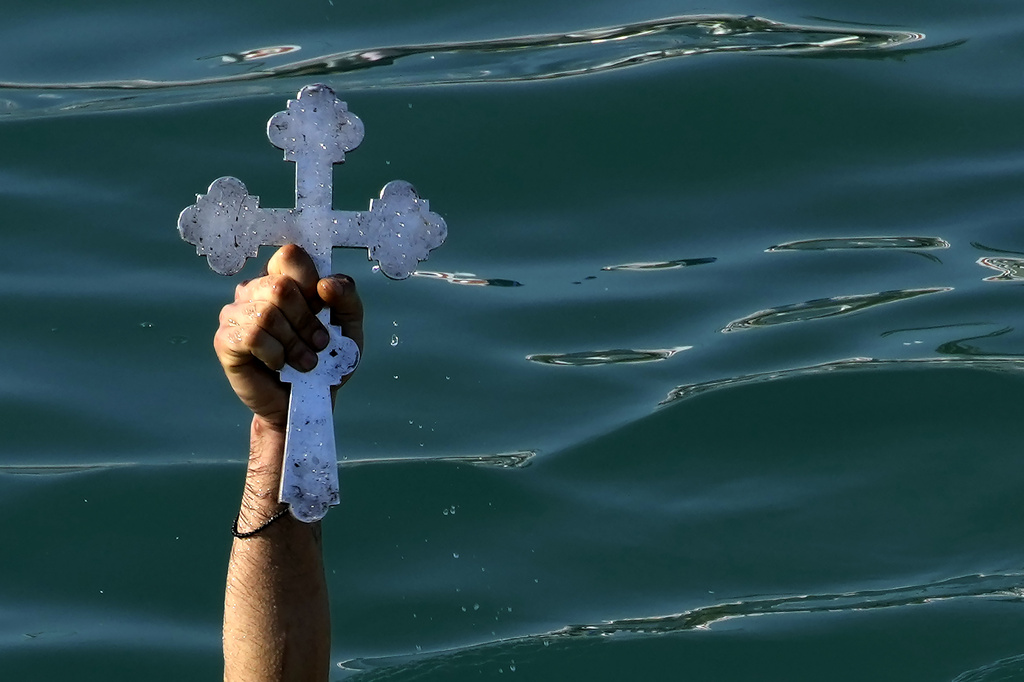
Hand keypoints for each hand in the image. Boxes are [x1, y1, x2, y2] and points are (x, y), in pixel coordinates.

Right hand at [213, 244, 363, 431]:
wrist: (308, 402)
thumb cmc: (327, 360)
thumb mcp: (349, 327)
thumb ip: (346, 298)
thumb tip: (325, 285)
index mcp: (283, 279)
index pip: (290, 255)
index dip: (310, 281)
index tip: (322, 308)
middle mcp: (255, 290)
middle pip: (281, 286)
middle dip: (308, 321)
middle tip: (319, 344)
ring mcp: (235, 313)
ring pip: (267, 313)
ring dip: (295, 343)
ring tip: (305, 361)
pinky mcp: (226, 340)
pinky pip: (252, 336)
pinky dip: (276, 354)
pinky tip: (280, 365)